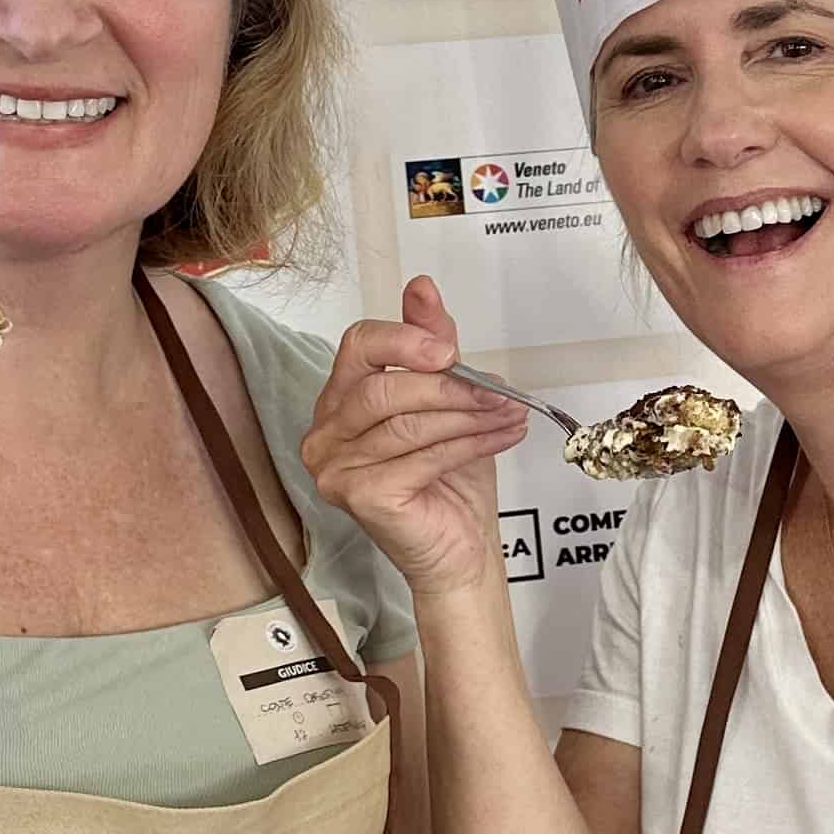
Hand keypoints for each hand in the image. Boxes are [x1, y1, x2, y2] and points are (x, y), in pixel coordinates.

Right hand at [303, 278, 528, 598]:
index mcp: (338, 399)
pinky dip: (468, 444)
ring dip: (467, 415)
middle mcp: (325, 433)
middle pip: (382, 386)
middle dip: (447, 386)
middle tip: (496, 391)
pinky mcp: (360, 497)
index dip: (405, 339)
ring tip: (508, 413)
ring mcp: (335, 468)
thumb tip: (421, 286)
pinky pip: (420, 457)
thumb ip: (431, 343)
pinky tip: (499, 437)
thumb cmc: (449, 478)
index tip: (449, 348)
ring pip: (407, 423)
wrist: (459, 546)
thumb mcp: (447, 397)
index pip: (358, 345)